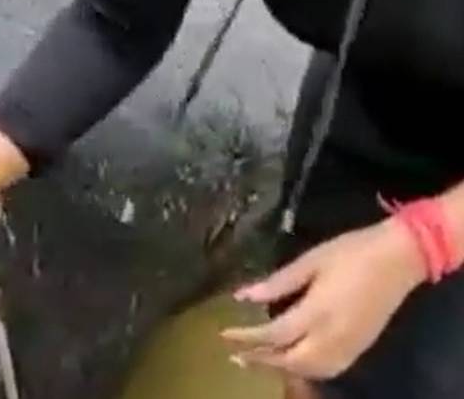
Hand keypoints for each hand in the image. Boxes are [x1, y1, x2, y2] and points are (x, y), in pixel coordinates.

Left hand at [221, 219, 425, 380]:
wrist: (400, 258)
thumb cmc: (351, 252)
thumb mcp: (309, 261)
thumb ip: (277, 283)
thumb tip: (243, 296)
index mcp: (317, 312)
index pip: (274, 335)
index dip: (246, 336)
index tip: (223, 333)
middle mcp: (333, 336)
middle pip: (291, 360)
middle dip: (261, 360)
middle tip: (236, 354)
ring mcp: (350, 345)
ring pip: (312, 370)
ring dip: (283, 369)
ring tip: (259, 360)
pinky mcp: (362, 346)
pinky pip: (331, 369)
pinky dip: (308, 370)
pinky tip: (295, 362)